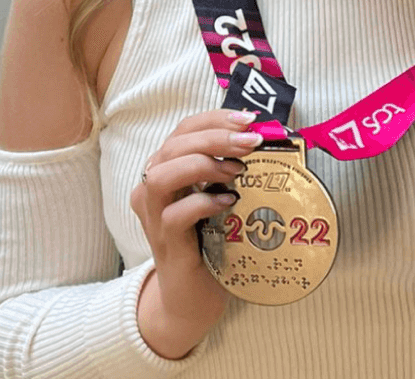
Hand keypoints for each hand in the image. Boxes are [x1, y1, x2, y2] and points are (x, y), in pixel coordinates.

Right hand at [130, 108, 263, 358]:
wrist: (189, 296)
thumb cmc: (207, 241)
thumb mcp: (216, 197)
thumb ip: (227, 170)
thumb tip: (262, 139)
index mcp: (165, 170)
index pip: (184, 130)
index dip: (215, 119)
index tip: (249, 119)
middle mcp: (152, 188)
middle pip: (174, 146)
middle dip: (216, 137)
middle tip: (251, 142)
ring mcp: (154, 216)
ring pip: (163, 176)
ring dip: (202, 165)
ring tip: (236, 171)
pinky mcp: (165, 242)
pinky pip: (176, 215)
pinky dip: (203, 202)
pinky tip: (228, 202)